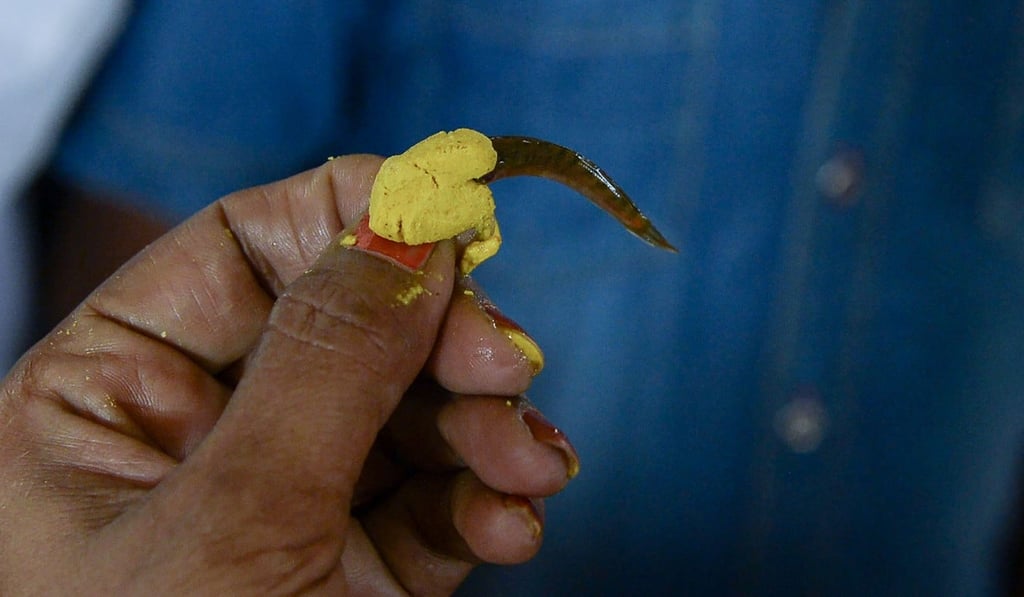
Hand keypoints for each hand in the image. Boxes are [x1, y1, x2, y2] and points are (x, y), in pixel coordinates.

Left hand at [0, 156, 578, 594]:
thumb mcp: (229, 526)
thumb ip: (325, 365)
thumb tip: (407, 229)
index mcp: (110, 398)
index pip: (243, 248)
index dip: (354, 211)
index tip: (457, 210)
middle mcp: (198, 438)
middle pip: (349, 325)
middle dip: (441, 339)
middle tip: (510, 364)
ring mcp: (282, 504)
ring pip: (408, 412)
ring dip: (485, 427)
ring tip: (532, 465)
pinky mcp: (351, 571)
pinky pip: (433, 500)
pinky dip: (488, 499)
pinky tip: (519, 518)